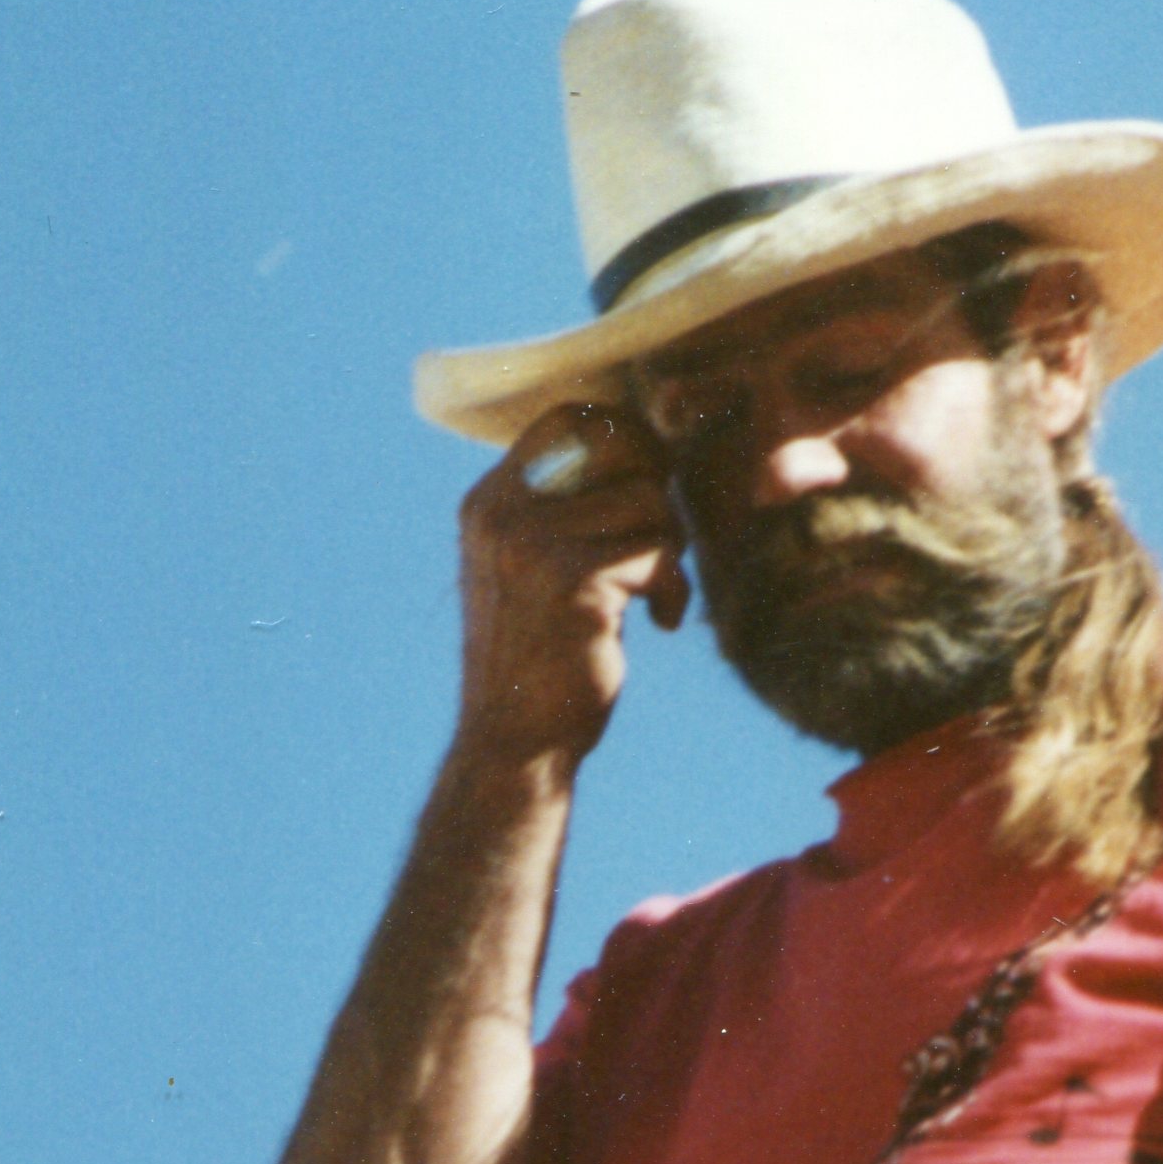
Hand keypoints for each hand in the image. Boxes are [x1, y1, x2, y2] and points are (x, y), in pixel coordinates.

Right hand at [454, 407, 688, 768]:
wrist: (516, 745)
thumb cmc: (540, 659)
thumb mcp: (530, 570)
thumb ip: (561, 511)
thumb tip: (643, 448)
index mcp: (489, 503)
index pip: (568, 417)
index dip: (626, 433)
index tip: (649, 479)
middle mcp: (504, 515)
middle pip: (622, 450)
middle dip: (658, 489)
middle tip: (662, 540)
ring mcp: (536, 547)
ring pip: (650, 503)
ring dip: (670, 549)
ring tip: (657, 592)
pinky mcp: (577, 585)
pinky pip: (659, 553)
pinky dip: (674, 589)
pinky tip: (663, 622)